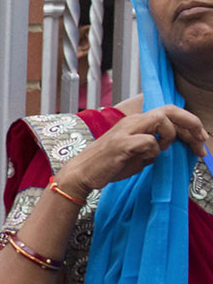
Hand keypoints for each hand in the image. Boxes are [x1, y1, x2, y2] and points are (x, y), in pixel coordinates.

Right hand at [58, 105, 209, 196]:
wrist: (81, 173)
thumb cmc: (108, 165)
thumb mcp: (136, 154)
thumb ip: (153, 146)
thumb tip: (171, 146)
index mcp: (136, 122)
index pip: (168, 113)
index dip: (189, 123)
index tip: (200, 139)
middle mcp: (132, 122)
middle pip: (169, 110)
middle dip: (191, 123)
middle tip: (201, 140)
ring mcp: (125, 131)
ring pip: (161, 119)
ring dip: (169, 136)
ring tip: (163, 150)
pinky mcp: (121, 144)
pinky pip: (148, 141)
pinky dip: (153, 152)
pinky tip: (144, 160)